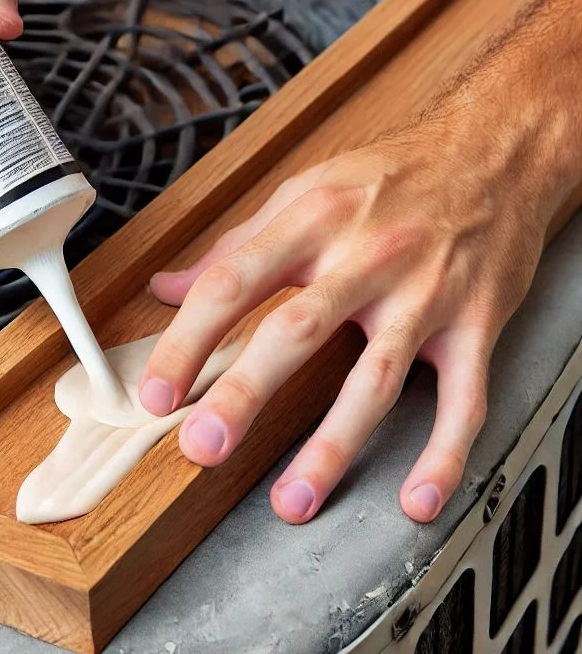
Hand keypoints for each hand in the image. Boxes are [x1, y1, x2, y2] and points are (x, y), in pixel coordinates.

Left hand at [138, 89, 573, 524]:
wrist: (496, 153)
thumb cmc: (392, 175)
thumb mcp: (304, 191)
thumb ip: (234, 246)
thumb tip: (166, 287)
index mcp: (312, 221)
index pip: (234, 282)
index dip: (187, 341)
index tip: (156, 393)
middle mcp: (366, 257)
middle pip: (297, 330)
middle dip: (246, 394)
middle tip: (203, 447)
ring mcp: (424, 295)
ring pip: (375, 378)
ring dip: (332, 446)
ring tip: (291, 500)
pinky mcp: (476, 325)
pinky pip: (463, 399)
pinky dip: (444, 455)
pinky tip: (416, 499)